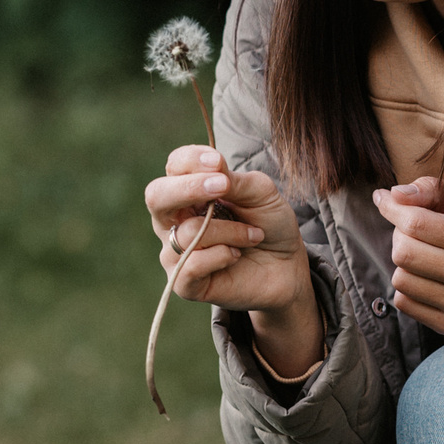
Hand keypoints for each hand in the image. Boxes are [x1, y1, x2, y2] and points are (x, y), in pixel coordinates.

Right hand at [143, 147, 321, 379]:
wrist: (286, 268)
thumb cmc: (268, 225)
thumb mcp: (261, 193)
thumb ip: (234, 179)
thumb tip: (212, 170)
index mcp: (188, 191)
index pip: (174, 166)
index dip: (191, 160)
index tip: (218, 162)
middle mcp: (174, 220)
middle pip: (156, 196)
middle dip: (188, 188)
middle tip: (223, 187)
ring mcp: (175, 251)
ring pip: (187, 232)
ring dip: (229, 231)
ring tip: (253, 236)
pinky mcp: (183, 283)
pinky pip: (190, 265)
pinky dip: (221, 256)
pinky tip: (235, 256)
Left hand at [372, 176, 443, 336]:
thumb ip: (427, 190)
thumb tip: (390, 197)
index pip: (416, 223)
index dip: (392, 209)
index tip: (385, 202)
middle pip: (403, 253)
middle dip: (400, 237)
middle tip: (412, 234)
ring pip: (400, 280)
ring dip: (403, 265)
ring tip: (423, 257)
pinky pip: (404, 303)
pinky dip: (407, 288)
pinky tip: (427, 279)